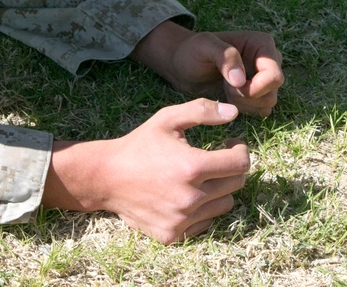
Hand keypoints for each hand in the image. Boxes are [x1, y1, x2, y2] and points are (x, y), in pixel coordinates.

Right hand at [42, 99, 248, 243]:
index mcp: (192, 167)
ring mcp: (183, 219)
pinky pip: (205, 223)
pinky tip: (187, 194)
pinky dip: (203, 209)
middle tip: (217, 158)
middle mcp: (191, 197)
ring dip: (220, 189)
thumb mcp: (167, 119)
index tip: (230, 143)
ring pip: (224, 205)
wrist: (106, 177)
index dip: (240, 149)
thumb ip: (202, 111)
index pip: (240, 163)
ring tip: (202, 177)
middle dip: (231, 168)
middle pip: (236, 184)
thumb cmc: (139, 145)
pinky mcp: (174, 234)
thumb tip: (233, 112)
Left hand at [132, 22, 283, 116]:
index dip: (256, 87)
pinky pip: (261, 109)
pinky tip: (228, 96)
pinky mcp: (257, 93)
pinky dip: (244, 109)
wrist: (184, 65)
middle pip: (272, 91)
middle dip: (247, 96)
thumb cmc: (193, 50)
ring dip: (244, 103)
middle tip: (226, 87)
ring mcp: (264, 77)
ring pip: (268, 103)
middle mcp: (268, 60)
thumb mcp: (203, 45)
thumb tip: (241, 80)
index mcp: (262, 44)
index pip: (274, 75)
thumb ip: (224, 56)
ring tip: (225, 89)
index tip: (232, 84)